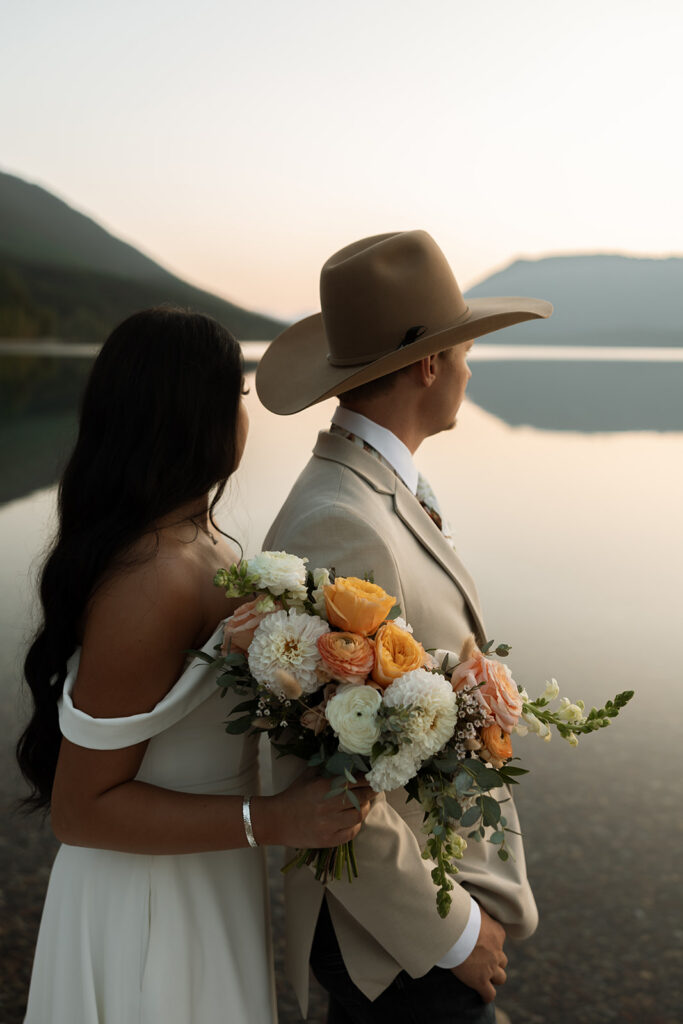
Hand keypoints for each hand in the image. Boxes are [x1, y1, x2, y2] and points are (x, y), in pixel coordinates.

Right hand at [254, 771, 374, 847]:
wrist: (276, 820)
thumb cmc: (294, 795)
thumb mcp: (308, 776)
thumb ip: (327, 766)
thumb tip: (347, 759)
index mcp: (323, 787)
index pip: (354, 781)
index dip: (367, 778)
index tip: (373, 776)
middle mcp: (328, 806)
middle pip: (360, 798)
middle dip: (371, 791)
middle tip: (375, 788)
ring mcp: (328, 825)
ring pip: (358, 816)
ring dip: (364, 808)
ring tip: (363, 803)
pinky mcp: (328, 840)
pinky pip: (351, 833)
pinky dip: (355, 825)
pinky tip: (353, 819)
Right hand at [451, 907, 506, 1003]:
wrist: (456, 931)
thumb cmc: (461, 915)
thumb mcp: (471, 906)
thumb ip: (473, 905)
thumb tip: (466, 888)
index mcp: (497, 932)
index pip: (500, 938)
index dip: (492, 941)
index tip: (483, 941)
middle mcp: (497, 951)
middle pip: (503, 960)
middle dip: (496, 961)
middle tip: (484, 960)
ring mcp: (490, 967)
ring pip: (501, 977)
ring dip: (494, 976)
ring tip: (485, 976)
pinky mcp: (480, 981)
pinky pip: (489, 994)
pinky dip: (486, 995)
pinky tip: (481, 995)